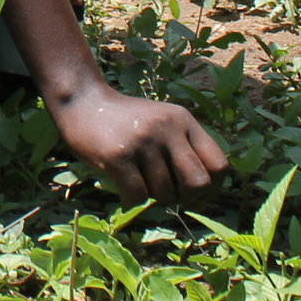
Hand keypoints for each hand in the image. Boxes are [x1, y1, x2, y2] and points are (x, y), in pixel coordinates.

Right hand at [48, 84, 227, 201]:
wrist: (81, 101)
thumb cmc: (125, 119)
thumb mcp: (162, 121)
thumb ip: (184, 146)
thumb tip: (205, 190)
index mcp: (183, 120)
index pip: (219, 165)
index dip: (212, 186)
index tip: (194, 191)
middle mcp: (167, 128)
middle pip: (198, 184)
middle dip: (186, 197)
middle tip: (170, 193)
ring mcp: (143, 142)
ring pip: (165, 194)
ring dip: (153, 197)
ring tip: (139, 181)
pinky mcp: (118, 156)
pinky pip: (138, 196)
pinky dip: (132, 199)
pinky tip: (124, 187)